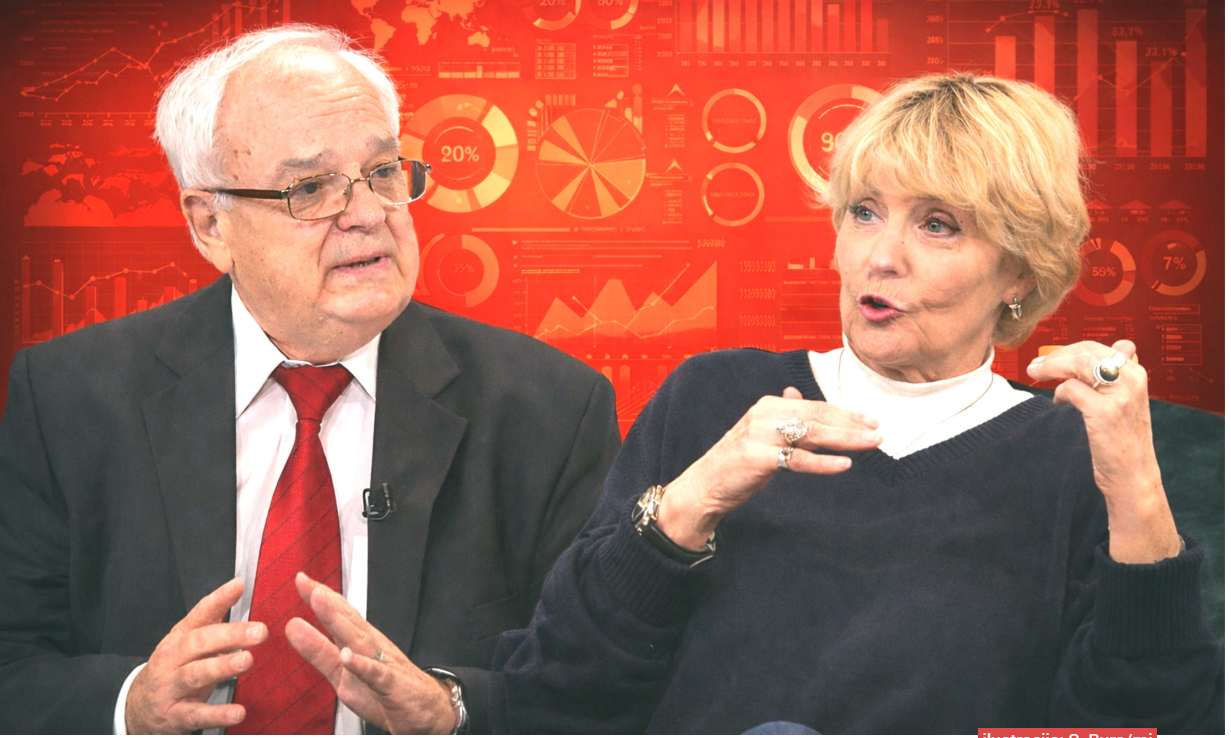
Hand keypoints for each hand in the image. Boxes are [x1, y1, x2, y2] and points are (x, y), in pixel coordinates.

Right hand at [126, 578, 266, 733]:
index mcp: (179, 638)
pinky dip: (216, 714)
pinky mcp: (174, 715)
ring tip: (247, 661)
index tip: (238, 586)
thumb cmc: (173, 669)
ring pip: (195, 675)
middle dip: (230, 635)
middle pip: (198, 643)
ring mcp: (170, 687)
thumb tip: (238, 587)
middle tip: (259, 631)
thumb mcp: (188, 642)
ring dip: (222, 667)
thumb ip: (213, 619)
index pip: (198, 615)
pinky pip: (196, 714)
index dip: (218, 600)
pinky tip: (238, 712)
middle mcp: (172, 659)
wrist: (137, 707)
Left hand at [286, 572, 456, 733]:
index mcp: (361, 643)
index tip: (302, 579)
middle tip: (308, 584)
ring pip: (360, 641)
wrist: (428, 712)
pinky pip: (376, 675)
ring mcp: (384, 665)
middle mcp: (372, 648)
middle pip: (349, 622)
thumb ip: (318, 651)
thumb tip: (293, 627)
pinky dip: (362, 666)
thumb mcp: (343, 673)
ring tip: (320, 604)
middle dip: (328, 603)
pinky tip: (348, 657)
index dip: (321, 597)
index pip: (340, 615)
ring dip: (340, 623)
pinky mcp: (392, 687)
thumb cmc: (388, 692)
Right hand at [657, 387, 881, 548]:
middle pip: (817, 417)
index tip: (871, 421)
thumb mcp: (761, 433)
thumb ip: (784, 415)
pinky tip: (845, 464)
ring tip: (872, 444)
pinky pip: (797, 460)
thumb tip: (798, 393)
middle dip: (852, 424)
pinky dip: (823, 462)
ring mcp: (759, 435)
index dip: (845, 413)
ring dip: (846, 439)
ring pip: (811, 434)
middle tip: (879, 432)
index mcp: (769, 405)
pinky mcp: (756, 458)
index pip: (815, 406)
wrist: (705, 485)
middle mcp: (764, 414)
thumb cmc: (738, 462)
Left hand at [1027, 339, 1180, 562]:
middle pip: (1085, 352)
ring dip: (1051, 367)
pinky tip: (1059, 402)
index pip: (1098, 346)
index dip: (1069, 349)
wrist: (1132, 476)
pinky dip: (1060, 393)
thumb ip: (1107, 378)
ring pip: (1078, 364)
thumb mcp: (1122, 402)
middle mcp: (1132, 380)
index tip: (1051, 357)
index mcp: (1136, 374)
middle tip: (1035, 366)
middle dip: (1055, 356)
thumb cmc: (1121, 440)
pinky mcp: (1105, 412)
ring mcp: (1120, 396)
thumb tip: (1075, 356)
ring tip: (1035, 373)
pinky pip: (1072, 389)